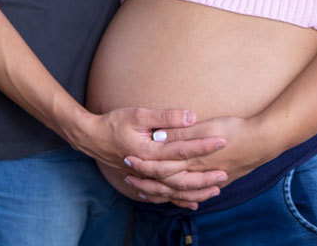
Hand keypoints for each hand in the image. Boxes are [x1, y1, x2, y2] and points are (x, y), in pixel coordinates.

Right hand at [69, 107, 228, 206]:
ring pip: (174, 190)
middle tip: (225, 172)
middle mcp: (150, 169)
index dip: (204, 145)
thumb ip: (165, 117)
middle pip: (182, 177)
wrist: (91, 138)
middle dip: (205, 176)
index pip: (183, 150)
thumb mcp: (138, 114)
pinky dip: (178, 199)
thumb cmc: (114, 123)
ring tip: (216, 189)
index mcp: (150, 152)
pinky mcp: (143, 180)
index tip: (222, 140)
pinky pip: (163, 195)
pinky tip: (192, 202)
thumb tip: (190, 116)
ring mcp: (146, 177)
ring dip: (195, 190)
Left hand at [123, 115, 274, 203]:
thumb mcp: (206, 126)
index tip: (127, 160)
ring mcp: (210, 178)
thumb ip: (182, 132)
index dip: (143, 165)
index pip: (162, 167)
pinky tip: (180, 199)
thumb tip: (158, 135)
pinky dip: (184, 197)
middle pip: (168, 183)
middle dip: (147, 181)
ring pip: (181, 191)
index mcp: (193, 159)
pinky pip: (196, 193)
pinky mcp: (219, 179)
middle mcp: (199, 173)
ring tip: (147, 190)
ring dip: (163, 191)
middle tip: (129, 178)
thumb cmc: (236, 129)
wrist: (266, 141)